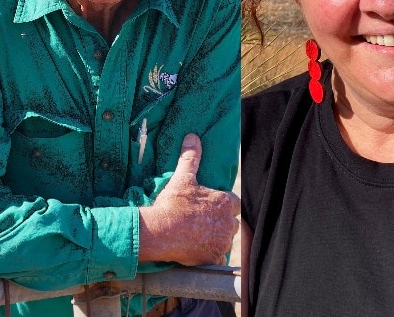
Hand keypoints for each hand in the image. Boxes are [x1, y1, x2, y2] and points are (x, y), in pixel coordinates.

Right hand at [138, 134, 240, 265]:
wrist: (160, 231)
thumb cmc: (172, 203)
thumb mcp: (182, 178)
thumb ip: (191, 157)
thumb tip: (192, 137)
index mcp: (225, 202)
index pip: (233, 202)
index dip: (222, 203)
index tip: (209, 205)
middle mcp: (228, 223)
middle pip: (231, 221)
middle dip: (220, 221)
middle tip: (202, 219)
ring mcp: (222, 241)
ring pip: (225, 238)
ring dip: (216, 236)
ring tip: (198, 233)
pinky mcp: (215, 257)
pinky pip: (218, 255)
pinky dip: (210, 252)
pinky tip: (198, 247)